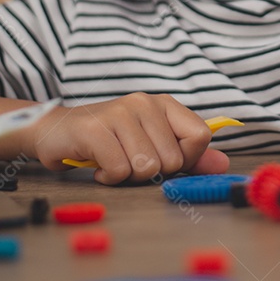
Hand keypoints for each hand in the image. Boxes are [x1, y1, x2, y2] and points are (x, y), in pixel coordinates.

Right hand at [25, 92, 229, 183]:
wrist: (56, 131)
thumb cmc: (108, 140)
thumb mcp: (151, 144)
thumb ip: (189, 156)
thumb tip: (223, 164)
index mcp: (163, 104)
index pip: (200, 136)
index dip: (185, 159)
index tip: (161, 158)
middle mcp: (144, 102)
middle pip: (173, 160)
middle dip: (151, 172)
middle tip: (128, 160)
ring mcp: (120, 113)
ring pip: (147, 167)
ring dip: (128, 175)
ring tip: (112, 160)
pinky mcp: (95, 129)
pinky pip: (119, 171)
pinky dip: (108, 178)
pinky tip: (98, 165)